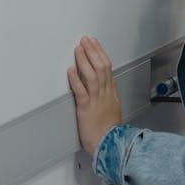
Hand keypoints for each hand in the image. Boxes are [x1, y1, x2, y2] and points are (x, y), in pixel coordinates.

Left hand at [67, 36, 122, 154]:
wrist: (110, 144)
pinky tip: (70, 70)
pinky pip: (81, 90)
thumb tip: (109, 84)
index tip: (94, 44)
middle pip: (100, 66)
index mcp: (110, 92)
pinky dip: (75, 79)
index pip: (107, 66)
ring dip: (85, 60)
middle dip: (93, 51)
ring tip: (78, 49)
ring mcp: (96, 99)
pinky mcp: (86, 108)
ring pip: (92, 74)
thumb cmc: (109, 130)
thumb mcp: (114, 108)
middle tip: (85, 40)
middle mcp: (105, 92)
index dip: (100, 53)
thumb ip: (110, 94)